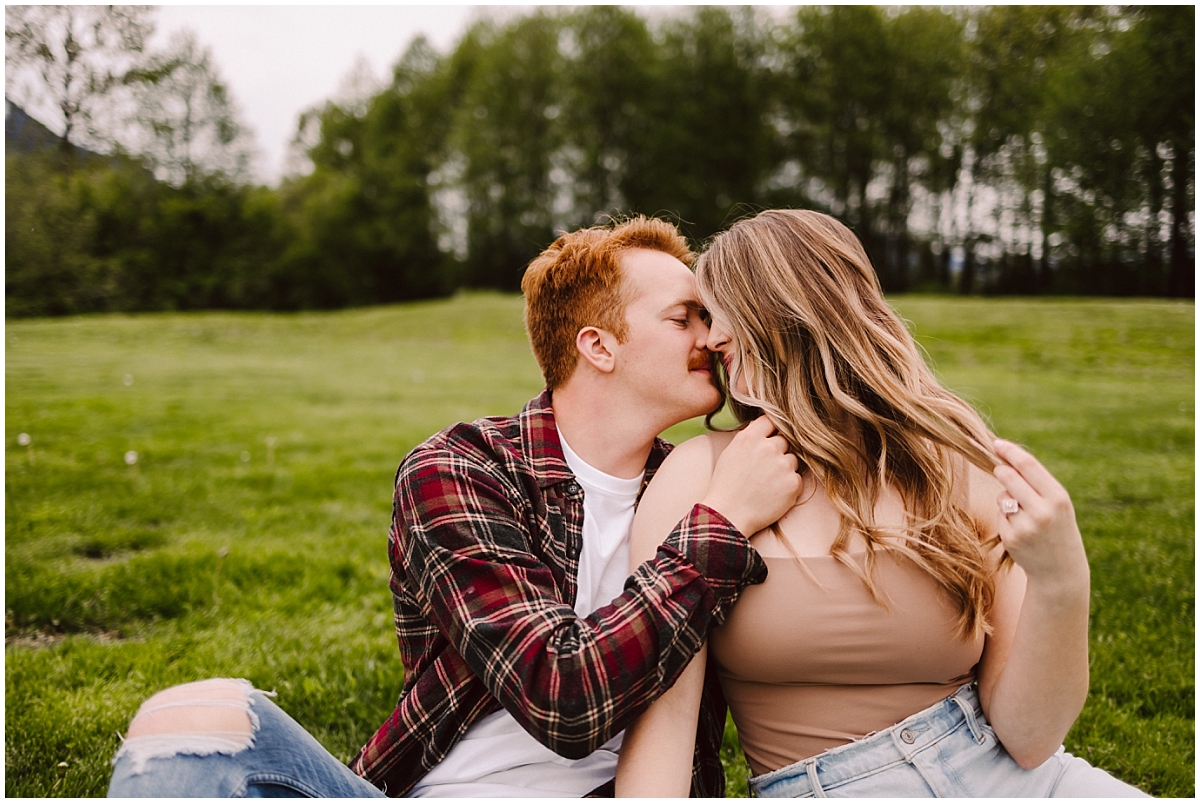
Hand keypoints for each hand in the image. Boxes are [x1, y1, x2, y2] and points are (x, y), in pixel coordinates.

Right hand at [700, 416, 802, 536]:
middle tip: (765, 469)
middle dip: (777, 451)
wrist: (728, 515)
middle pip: (784, 440)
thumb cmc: (727, 486)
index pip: (771, 420)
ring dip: (784, 468)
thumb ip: (750, 437)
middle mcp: (768, 448)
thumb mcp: (731, 453)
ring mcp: (783, 465)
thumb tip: (766, 427)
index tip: (769, 439)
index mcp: (750, 438)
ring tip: (767, 484)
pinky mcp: (793, 483)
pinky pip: (797, 478)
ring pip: (792, 459)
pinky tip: (773, 494)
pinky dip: (788, 486)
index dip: (771, 430)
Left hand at [992, 439, 1088, 591]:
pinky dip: (1005, 518)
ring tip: (1024, 514)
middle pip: (1009, 477)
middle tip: (1000, 469)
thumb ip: (1036, 484)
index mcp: (1058, 498)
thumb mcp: (1057, 504)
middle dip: (1001, 470)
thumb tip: (1005, 460)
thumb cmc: (1058, 528)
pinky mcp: (1011, 538)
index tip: (996, 442)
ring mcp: (1025, 526)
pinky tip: (1021, 531)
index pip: (1028, 465)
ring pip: (1002, 497)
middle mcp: (1042, 511)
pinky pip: (1000, 515)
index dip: (1010, 451)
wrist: (1061, 570)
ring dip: (1006, 499)